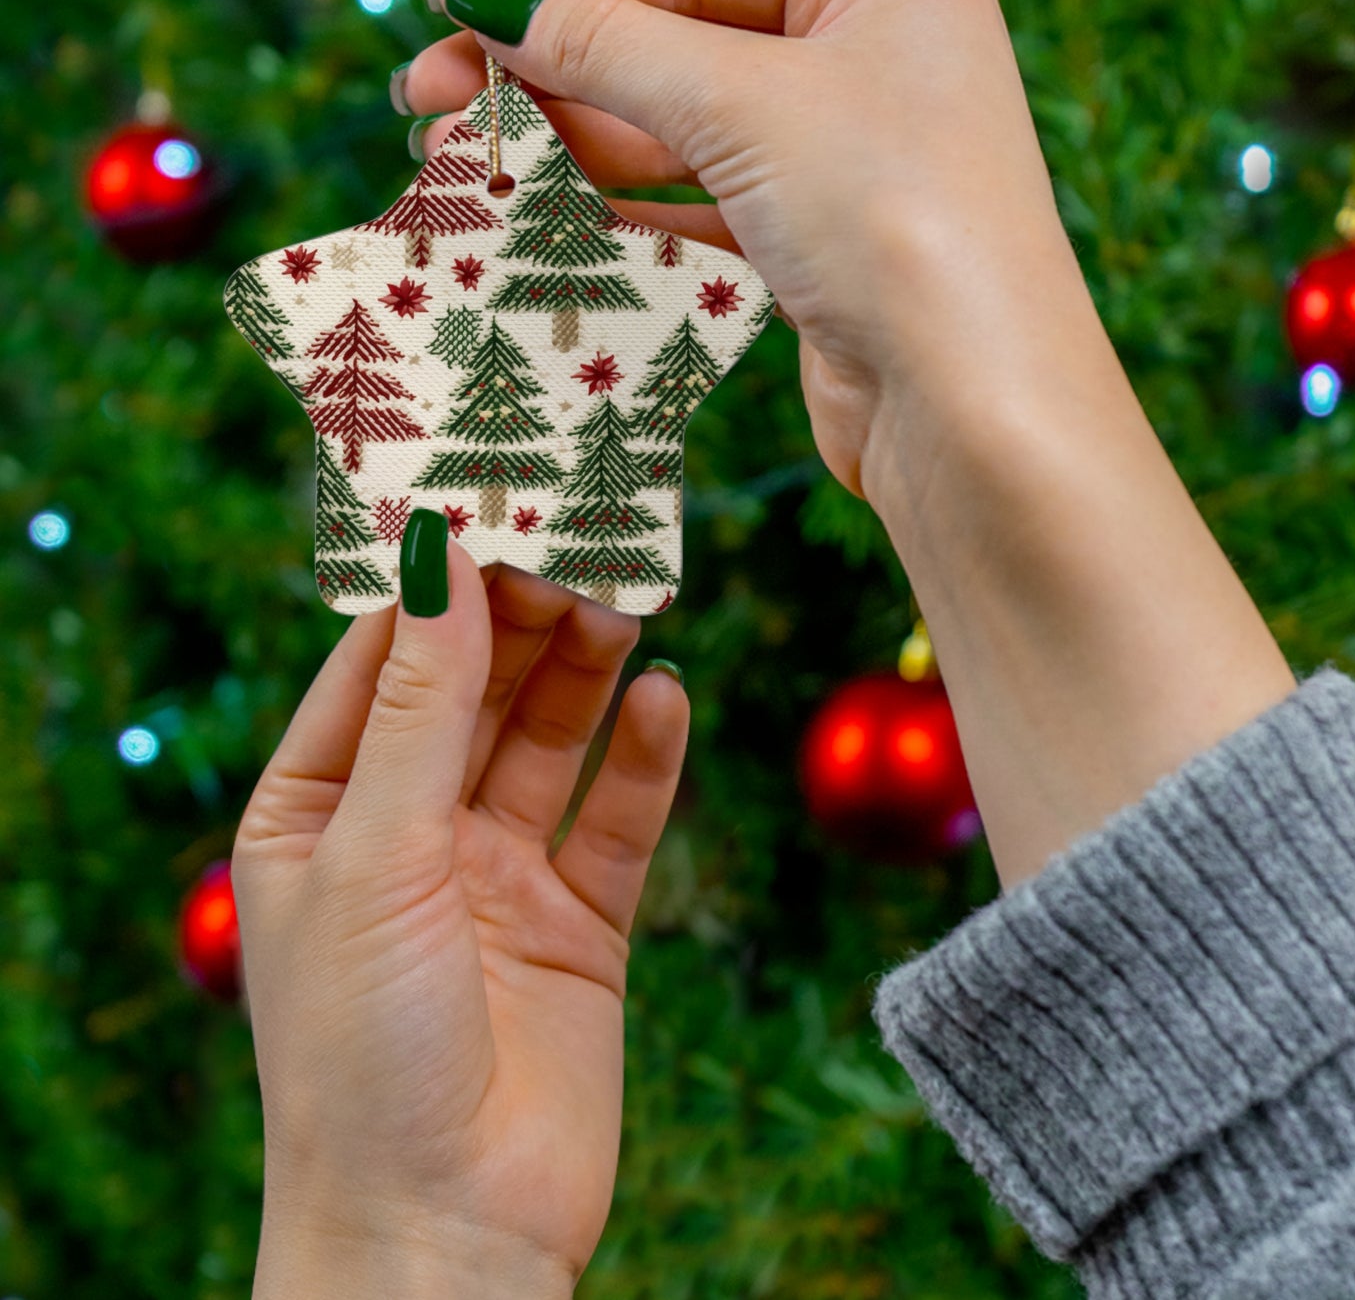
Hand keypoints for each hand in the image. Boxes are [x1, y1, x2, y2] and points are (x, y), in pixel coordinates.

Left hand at [232, 546, 687, 1294]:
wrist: (445, 1235)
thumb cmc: (362, 1051)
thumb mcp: (377, 853)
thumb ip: (420, 704)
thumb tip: (438, 554)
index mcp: (321, 811)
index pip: (380, 662)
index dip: (434, 581)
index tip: (489, 494)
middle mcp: (409, 832)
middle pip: (476, 689)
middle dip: (523, 615)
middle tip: (580, 537)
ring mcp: (498, 875)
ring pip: (550, 739)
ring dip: (586, 671)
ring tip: (626, 599)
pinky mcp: (580, 922)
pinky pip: (618, 818)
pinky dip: (644, 759)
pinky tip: (668, 699)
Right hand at [400, 0, 1091, 500]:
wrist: (972, 411)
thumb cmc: (892, 220)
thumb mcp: (742, 104)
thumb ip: (608, 45)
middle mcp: (870, 53)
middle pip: (674, 39)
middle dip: (548, 66)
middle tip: (424, 93)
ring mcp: (844, 154)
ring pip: (678, 128)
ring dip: (569, 141)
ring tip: (456, 156)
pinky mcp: (818, 244)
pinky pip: (699, 203)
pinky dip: (619, 206)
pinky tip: (535, 211)